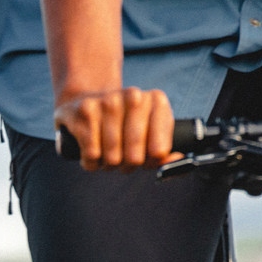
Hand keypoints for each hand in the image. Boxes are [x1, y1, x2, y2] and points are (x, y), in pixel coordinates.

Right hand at [54, 87, 176, 171]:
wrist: (87, 102)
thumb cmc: (122, 124)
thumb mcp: (148, 132)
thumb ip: (163, 151)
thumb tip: (175, 158)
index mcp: (156, 100)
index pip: (159, 151)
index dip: (149, 162)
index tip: (144, 158)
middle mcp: (134, 96)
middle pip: (135, 157)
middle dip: (127, 165)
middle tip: (123, 159)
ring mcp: (109, 101)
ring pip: (112, 158)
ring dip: (108, 164)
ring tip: (107, 154)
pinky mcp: (86, 110)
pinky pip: (92, 155)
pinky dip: (91, 162)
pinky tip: (92, 151)